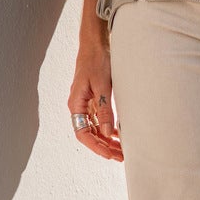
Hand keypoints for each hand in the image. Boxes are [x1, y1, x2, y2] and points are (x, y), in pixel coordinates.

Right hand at [69, 28, 122, 161]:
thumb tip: (107, 133)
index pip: (83, 134)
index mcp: (76, 104)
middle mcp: (79, 106)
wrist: (96, 43)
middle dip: (104, 146)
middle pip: (90, 133)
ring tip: (122, 149)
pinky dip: (109, 127)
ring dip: (108, 139)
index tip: (110, 154)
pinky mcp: (94, 98)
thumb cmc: (96, 61)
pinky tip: (119, 133)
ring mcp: (86, 103)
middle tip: (121, 156)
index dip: (96, 146)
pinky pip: (100, 119)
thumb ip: (104, 110)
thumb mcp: (103, 86)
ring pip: (95, 128)